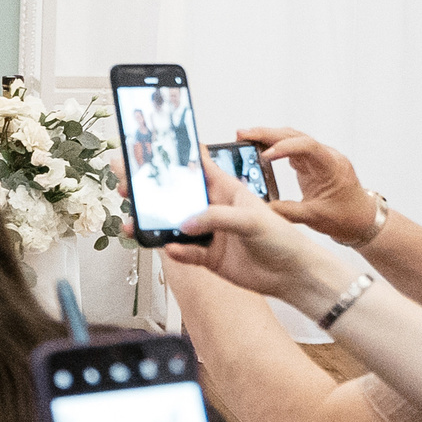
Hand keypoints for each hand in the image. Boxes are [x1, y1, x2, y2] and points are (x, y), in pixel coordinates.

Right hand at [153, 156, 352, 316]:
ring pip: (176, 226)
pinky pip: (185, 253)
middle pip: (177, 196)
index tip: (151, 146)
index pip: (198, 166)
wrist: (292, 275)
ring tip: (137, 223)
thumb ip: (218, 218)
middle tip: (128, 186)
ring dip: (156, 224)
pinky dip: (177, 251)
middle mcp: (215, 209)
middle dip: (152, 191)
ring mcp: (210, 234)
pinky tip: (172, 249)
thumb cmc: (283, 239)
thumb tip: (187, 223)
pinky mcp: (209, 257)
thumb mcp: (252, 220)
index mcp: (227, 190)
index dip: (177, 156)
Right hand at [238, 127, 378, 245]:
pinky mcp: (311, 163)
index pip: (307, 146)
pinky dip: (274, 146)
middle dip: (268, 134)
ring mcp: (318, 158)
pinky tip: (258, 147)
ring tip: (244, 136)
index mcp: (331, 166)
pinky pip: (292, 148)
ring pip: (292, 138)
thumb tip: (260, 209)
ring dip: (269, 136)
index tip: (265, 156)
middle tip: (242, 134)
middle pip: (295, 136)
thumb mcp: (315, 218)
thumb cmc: (346, 217)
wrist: (361, 218)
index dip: (285, 148)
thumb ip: (287, 212)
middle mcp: (325, 157)